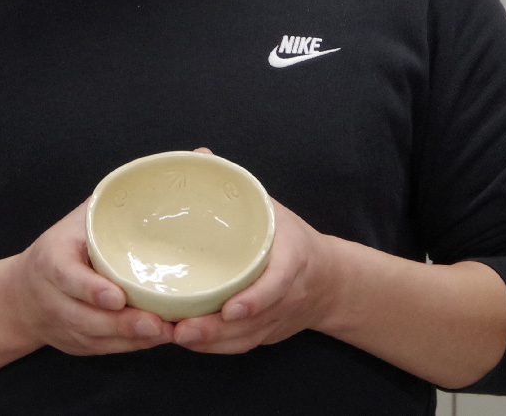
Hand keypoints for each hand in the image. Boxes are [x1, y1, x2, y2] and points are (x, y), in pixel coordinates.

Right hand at [4, 201, 173, 354]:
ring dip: (130, 338)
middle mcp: (52, 298)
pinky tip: (155, 339)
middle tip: (156, 323)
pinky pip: (102, 349)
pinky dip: (128, 347)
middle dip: (121, 324)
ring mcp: (61, 326)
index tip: (117, 297)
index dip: (91, 290)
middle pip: (85, 318)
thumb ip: (107, 204)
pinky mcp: (74, 343)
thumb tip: (157, 176)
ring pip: (96, 337)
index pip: (68, 279)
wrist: (19, 294)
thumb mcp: (76, 222)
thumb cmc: (61, 247)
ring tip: (163, 333)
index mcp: (50, 262)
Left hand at [171, 195, 334, 353]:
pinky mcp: (268, 334)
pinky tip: (188, 341)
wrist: (330, 280)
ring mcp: (278, 318)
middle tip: (180, 329)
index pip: (279, 282)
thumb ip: (241, 193)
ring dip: (210, 341)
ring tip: (175, 335)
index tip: (229, 309)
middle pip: (253, 320)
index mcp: (294, 259)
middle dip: (216, 329)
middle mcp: (289, 295)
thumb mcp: (275, 211)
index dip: (255, 298)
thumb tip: (201, 159)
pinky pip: (242, 345)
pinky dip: (214, 347)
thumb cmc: (294, 240)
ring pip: (244, 338)